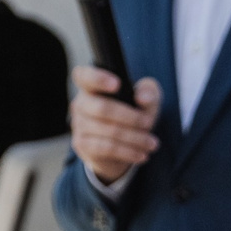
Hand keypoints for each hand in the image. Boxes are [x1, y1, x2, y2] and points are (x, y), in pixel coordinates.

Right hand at [69, 66, 162, 184]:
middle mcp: (81, 103)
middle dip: (130, 117)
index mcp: (92, 86)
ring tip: (152, 144)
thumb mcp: (146, 100)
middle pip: (102, 108)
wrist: (121, 147)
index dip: (98, 78)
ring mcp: (78, 124)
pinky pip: (106, 148)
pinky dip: (127, 152)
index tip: (117, 84)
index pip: (84, 76)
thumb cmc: (132, 114)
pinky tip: (141, 154)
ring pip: (108, 131)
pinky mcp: (82, 144)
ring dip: (134, 138)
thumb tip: (142, 97)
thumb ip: (149, 92)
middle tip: (149, 123)